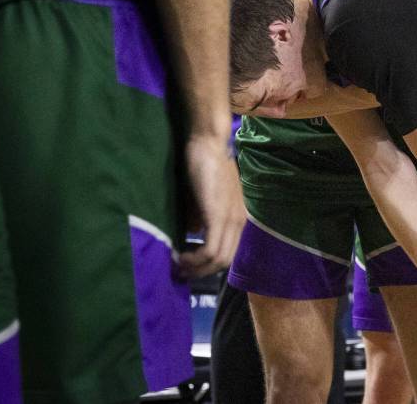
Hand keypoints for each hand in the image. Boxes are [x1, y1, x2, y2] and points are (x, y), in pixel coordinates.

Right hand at [179, 133, 245, 277]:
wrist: (209, 144)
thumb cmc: (203, 166)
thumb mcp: (202, 199)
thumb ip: (199, 218)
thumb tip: (189, 235)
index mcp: (237, 218)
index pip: (227, 253)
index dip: (207, 265)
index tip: (187, 267)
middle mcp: (239, 221)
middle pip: (224, 262)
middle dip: (201, 272)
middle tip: (179, 272)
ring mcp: (232, 219)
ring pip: (218, 260)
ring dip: (196, 268)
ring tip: (176, 266)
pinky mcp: (219, 216)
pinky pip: (210, 250)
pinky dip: (194, 259)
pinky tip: (179, 256)